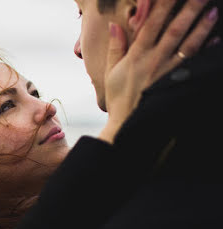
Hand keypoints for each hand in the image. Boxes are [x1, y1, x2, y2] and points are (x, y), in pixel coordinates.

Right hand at [99, 0, 218, 143]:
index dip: (162, 5)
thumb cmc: (118, 97)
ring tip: (213, 10)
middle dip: (188, 9)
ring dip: (201, 26)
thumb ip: (115, 47)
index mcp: (136, 55)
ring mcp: (166, 72)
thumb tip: (114, 25)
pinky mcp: (175, 83)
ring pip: (187, 45)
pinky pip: (193, 64)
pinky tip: (216, 38)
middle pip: (174, 29)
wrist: (128, 124)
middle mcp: (153, 60)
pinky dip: (205, 51)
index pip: (151, 24)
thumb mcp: (110, 72)